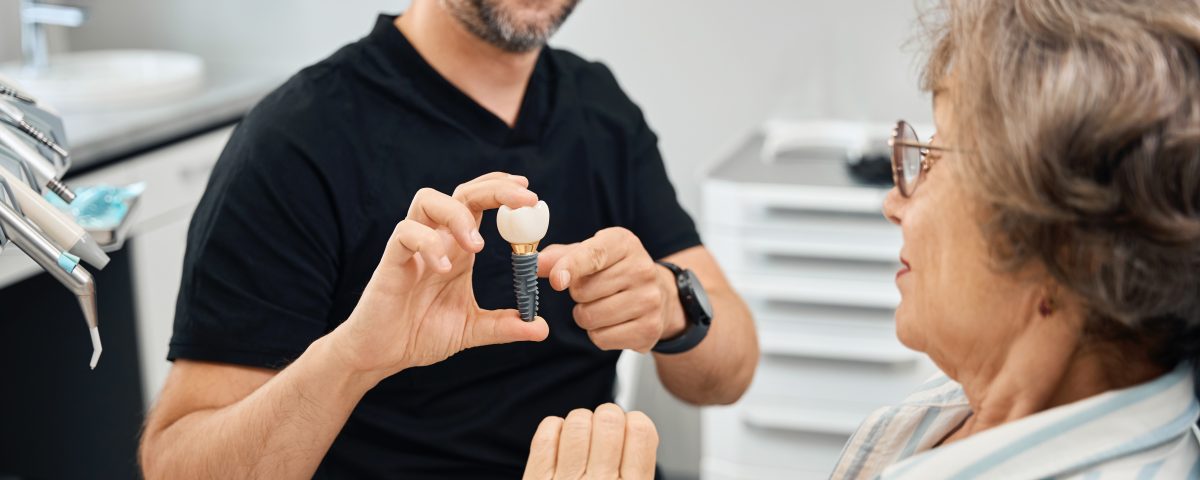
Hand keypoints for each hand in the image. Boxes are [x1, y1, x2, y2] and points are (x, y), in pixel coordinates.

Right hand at [330, 172, 549, 381]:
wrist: (382, 355)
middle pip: (461, 193)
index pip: (479, 203)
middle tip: (524, 200)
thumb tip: (541, 328)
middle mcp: (437, 240)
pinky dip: (428, 244)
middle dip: (494, 190)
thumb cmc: (420, 333)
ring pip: (427, 200)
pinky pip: (405, 234)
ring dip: (458, 214)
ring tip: (478, 245)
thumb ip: (505, 325)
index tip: (530, 194)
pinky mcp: (391, 261)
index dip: (502, 191)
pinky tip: (444, 268)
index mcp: (458, 249)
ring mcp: (412, 247)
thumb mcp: (472, 330)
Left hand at [522, 404, 658, 479]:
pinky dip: (554, 431)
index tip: (626, 433)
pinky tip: (560, 447)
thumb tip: (636, 427)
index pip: (641, 429)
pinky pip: (548, 432)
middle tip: (601, 436)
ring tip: (580, 443)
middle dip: (606, 418)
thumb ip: (637, 466)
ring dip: (580, 424)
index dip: (633, 423)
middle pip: (609, 417)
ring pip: (578, 420)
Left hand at [538, 227, 683, 352]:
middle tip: (594, 290)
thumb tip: (535, 264)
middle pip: (584, 291)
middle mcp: (642, 269)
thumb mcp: (590, 254)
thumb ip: (560, 257)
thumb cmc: (614, 271)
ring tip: (603, 305)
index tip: (557, 281)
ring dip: (586, 315)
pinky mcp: (650, 329)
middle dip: (578, 294)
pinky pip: (602, 338)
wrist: (660, 295)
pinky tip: (613, 322)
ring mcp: (650, 300)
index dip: (571, 267)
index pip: (593, 255)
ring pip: (590, 317)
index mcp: (624, 243)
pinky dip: (599, 334)